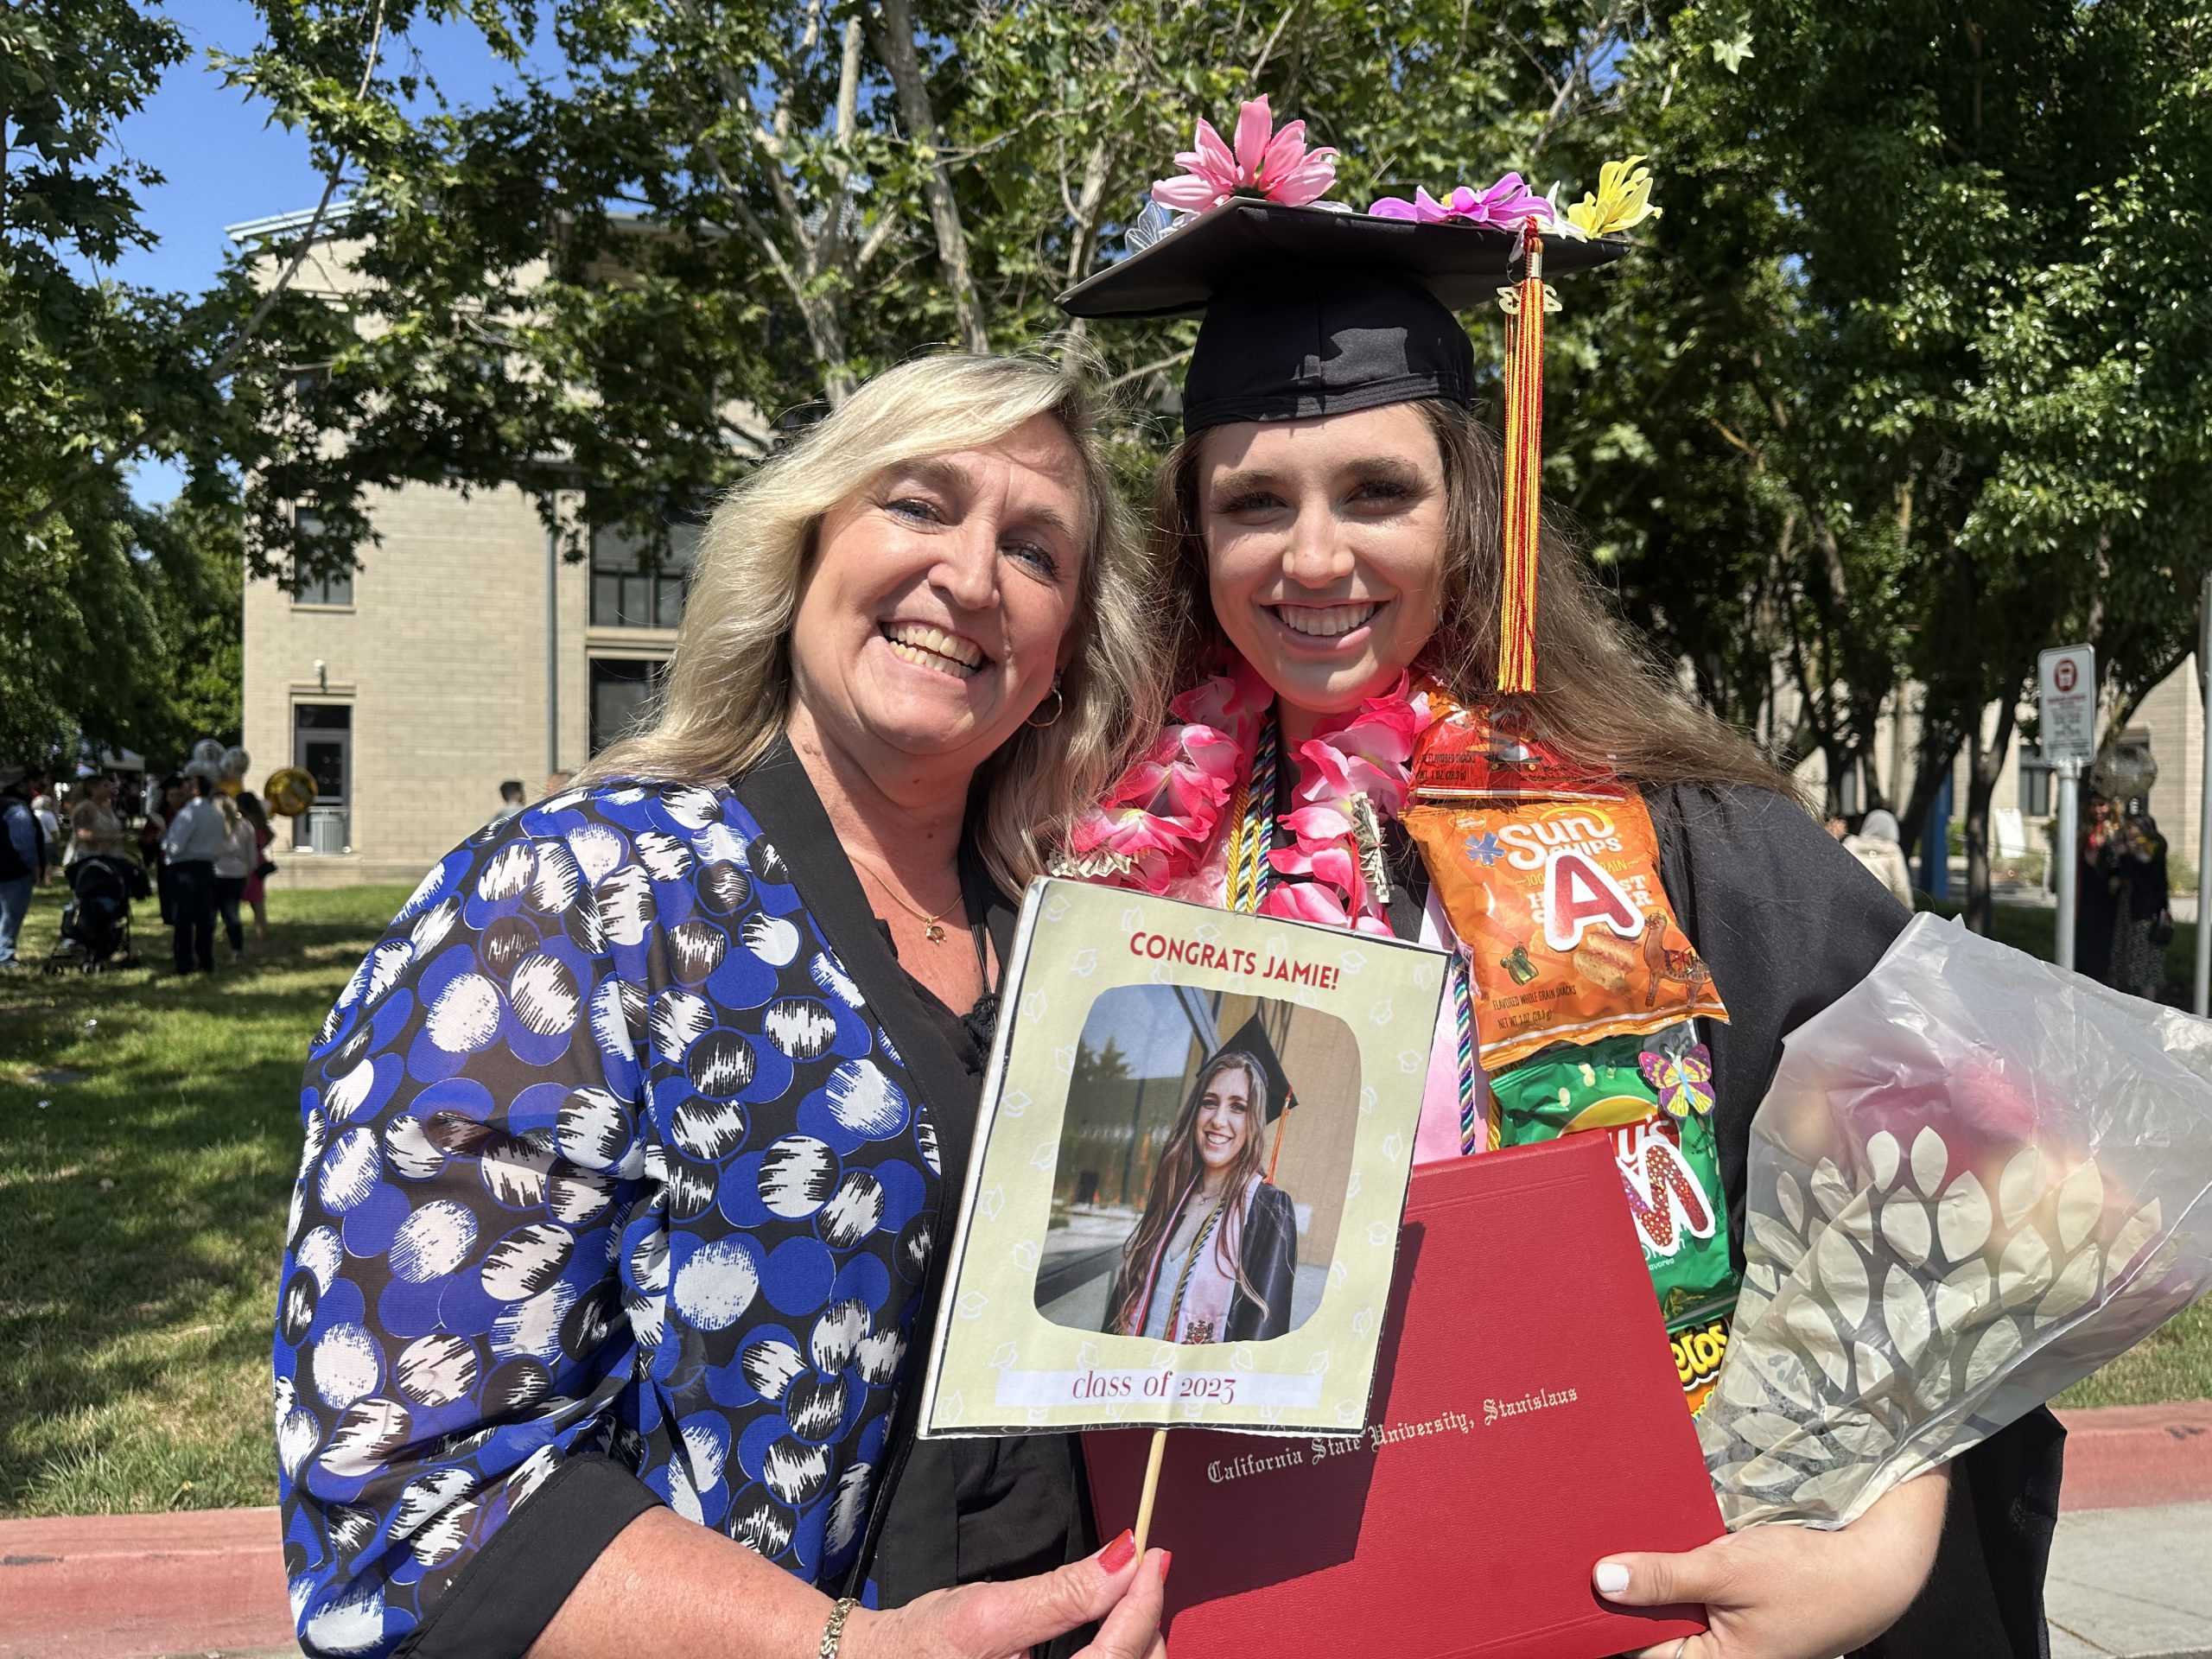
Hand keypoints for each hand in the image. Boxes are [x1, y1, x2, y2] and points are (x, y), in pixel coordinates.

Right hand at [844, 1530, 1168, 1658]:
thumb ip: (1062, 1593)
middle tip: (1142, 1578)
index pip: (1118, 1656)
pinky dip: (1116, 1657)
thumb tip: (1123, 1559)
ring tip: (1127, 1601)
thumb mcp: (988, 1612)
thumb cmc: (925, 1645)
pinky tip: (1109, 1634)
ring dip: (1137, 1642)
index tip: (1155, 1558)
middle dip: (1147, 1627)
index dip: (1145, 1603)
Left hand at [1595, 1469, 1947, 1658]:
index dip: (1600, 1616)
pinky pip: (1692, 1585)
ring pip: (1669, 1600)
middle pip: (1649, 1622)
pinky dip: (1673, 1559)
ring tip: (1607, 1532)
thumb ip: (1665, 1578)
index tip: (1562, 1585)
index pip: (1636, 1647)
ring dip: (1647, 1569)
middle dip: (1621, 1586)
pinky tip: (1651, 1528)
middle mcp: (1716, 1653)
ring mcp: (1727, 1629)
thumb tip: (1603, 1580)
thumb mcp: (1729, 1572)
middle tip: (1577, 1546)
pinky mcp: (1736, 1602)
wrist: (1876, 1566)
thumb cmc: (1809, 1578)